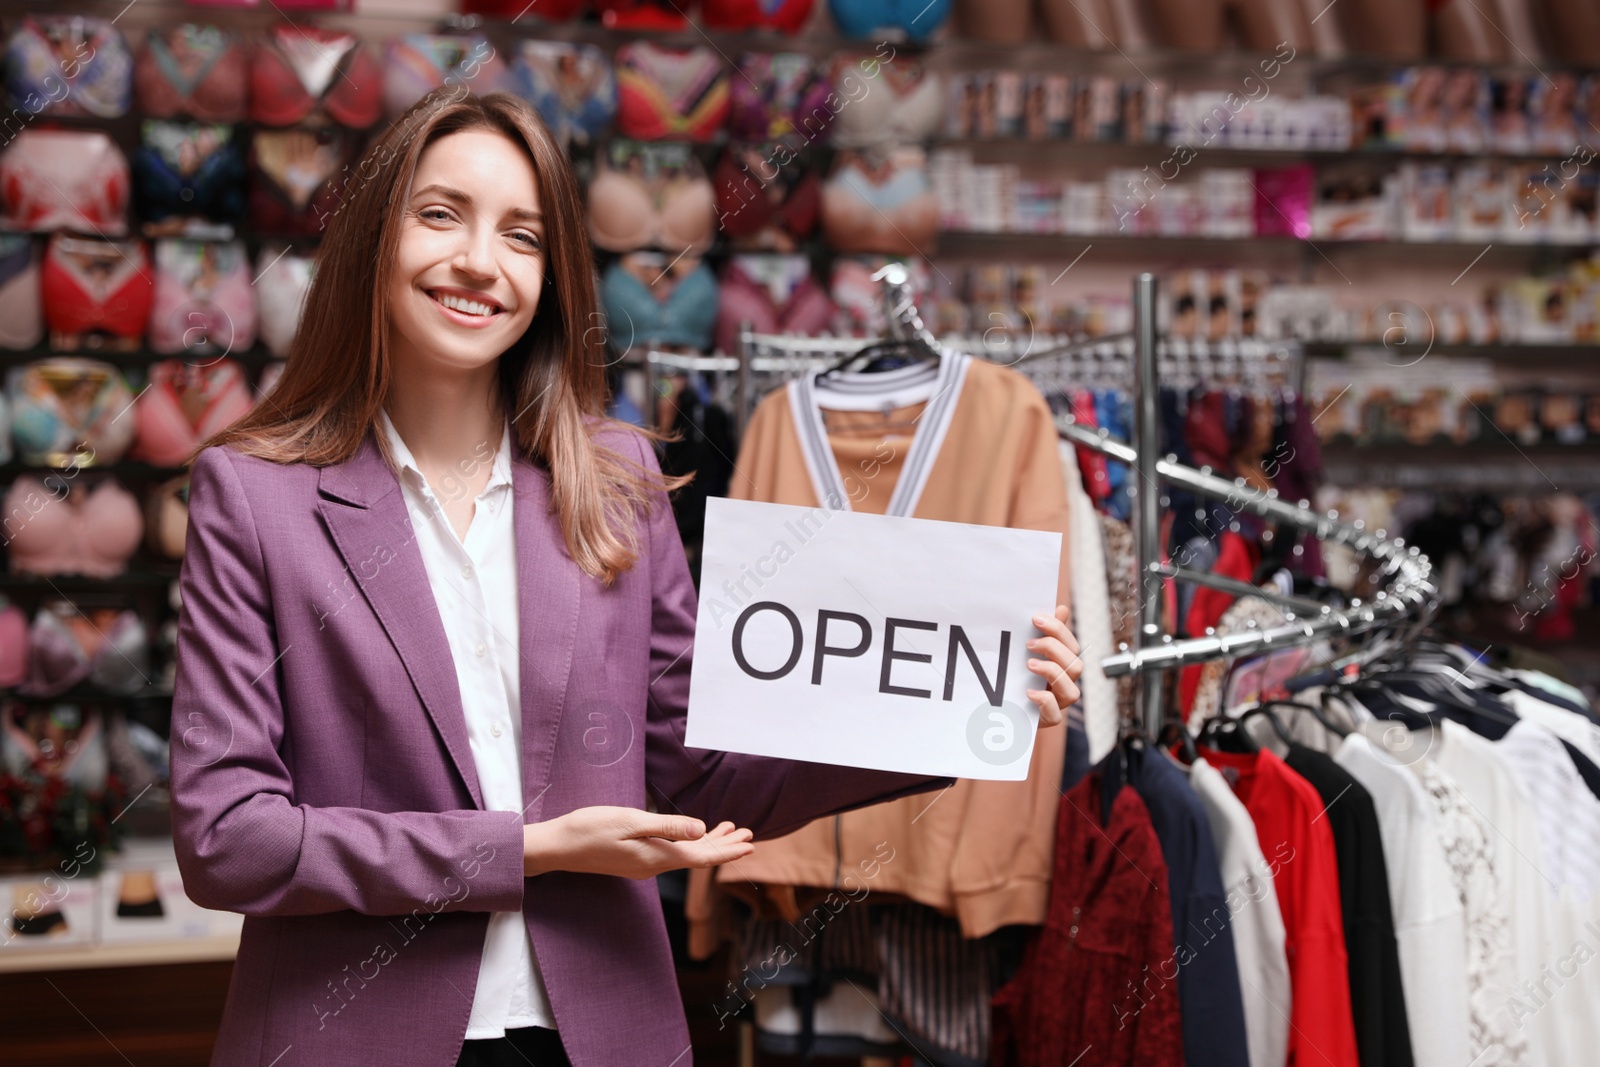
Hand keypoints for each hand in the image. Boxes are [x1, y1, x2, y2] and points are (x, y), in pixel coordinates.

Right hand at [522, 806, 754, 878]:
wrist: (557, 846)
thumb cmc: (590, 828)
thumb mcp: (630, 821)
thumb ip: (666, 827)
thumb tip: (701, 829)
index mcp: (656, 857)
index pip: (701, 857)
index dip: (727, 851)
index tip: (749, 844)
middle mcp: (653, 866)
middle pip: (697, 858)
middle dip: (724, 847)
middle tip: (748, 835)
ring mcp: (643, 865)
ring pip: (685, 856)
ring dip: (708, 844)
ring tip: (729, 831)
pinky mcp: (634, 860)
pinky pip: (672, 854)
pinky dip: (688, 843)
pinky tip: (692, 835)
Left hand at [1026, 605, 1082, 727]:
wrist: (1000, 708)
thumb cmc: (1018, 674)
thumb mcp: (1028, 652)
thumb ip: (1045, 633)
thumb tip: (1062, 608)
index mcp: (1062, 665)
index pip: (1072, 646)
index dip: (1058, 630)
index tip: (1035, 618)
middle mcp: (1064, 684)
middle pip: (1076, 667)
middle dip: (1054, 650)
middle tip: (1029, 643)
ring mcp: (1057, 704)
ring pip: (1072, 692)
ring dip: (1052, 674)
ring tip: (1029, 664)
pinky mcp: (1046, 720)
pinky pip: (1055, 716)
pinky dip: (1045, 701)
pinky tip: (1029, 691)